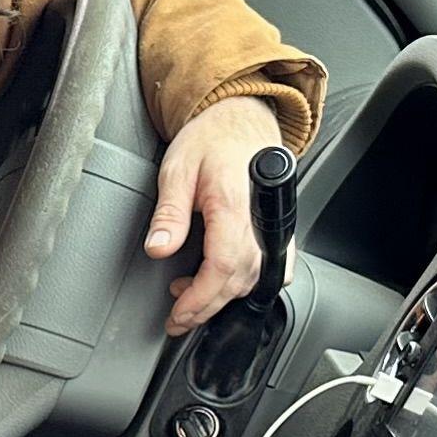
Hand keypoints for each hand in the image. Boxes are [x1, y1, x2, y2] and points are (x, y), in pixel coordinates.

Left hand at [148, 95, 285, 332]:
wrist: (240, 118)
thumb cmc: (212, 139)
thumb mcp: (176, 169)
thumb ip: (169, 212)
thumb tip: (158, 248)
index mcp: (234, 205)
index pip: (223, 266)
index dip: (201, 298)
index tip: (179, 314)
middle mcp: (260, 219)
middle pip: (239, 281)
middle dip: (206, 307)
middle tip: (178, 318)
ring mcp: (273, 225)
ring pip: (255, 279)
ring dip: (223, 296)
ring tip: (191, 297)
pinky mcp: (277, 228)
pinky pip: (272, 268)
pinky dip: (247, 283)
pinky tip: (224, 284)